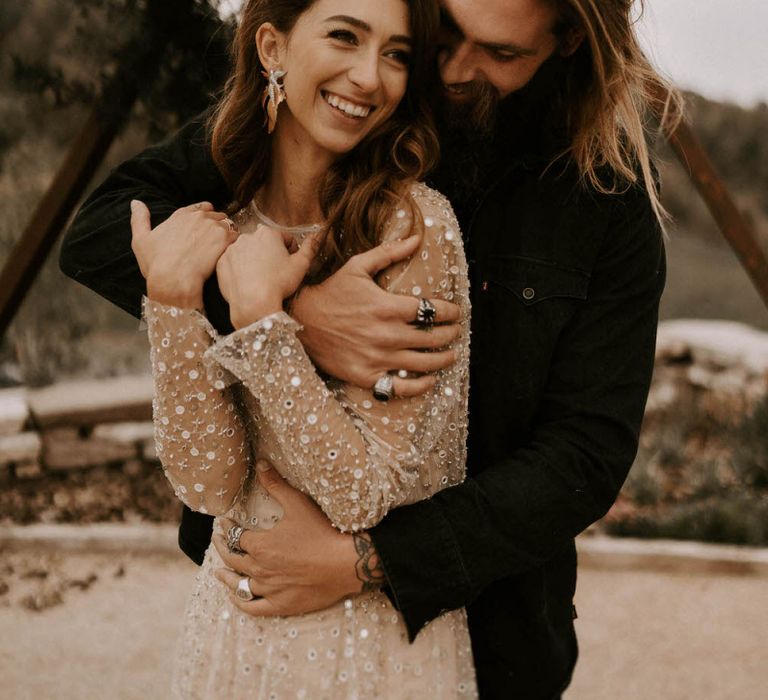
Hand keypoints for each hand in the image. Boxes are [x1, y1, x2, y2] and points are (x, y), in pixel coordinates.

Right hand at [130, 200, 237, 308]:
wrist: (173, 279)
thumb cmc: (156, 264)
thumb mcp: (141, 240)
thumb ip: (139, 219)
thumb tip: (136, 202)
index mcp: (180, 215)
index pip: (200, 207)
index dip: (205, 217)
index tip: (206, 228)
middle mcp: (198, 217)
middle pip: (217, 215)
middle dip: (218, 226)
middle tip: (217, 243)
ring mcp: (213, 226)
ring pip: (229, 224)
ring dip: (229, 234)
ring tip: (226, 249)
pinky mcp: (225, 239)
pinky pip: (237, 236)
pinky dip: (236, 243)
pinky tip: (232, 254)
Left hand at [212, 461, 363, 616]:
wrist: (346, 563)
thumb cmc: (322, 532)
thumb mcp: (297, 503)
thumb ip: (276, 484)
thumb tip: (261, 463)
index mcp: (260, 545)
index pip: (237, 536)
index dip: (229, 529)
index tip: (224, 524)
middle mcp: (260, 568)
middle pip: (233, 559)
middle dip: (223, 548)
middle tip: (219, 541)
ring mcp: (269, 589)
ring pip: (239, 585)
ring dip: (226, 576)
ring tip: (219, 571)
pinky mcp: (281, 605)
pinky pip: (252, 607)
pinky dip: (240, 602)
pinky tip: (235, 597)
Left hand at [216, 226, 318, 328]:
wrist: (253, 303)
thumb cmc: (279, 283)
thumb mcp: (301, 265)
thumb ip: (311, 247)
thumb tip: (318, 236)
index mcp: (268, 233)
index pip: (284, 238)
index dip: (291, 251)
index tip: (289, 264)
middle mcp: (248, 236)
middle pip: (264, 243)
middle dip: (271, 254)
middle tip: (275, 273)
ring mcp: (232, 249)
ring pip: (248, 252)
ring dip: (254, 260)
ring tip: (261, 278)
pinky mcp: (222, 262)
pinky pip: (233, 263)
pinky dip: (240, 269)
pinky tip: (248, 281)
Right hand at [292, 235, 461, 395]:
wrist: (299, 321)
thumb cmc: (330, 292)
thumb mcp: (357, 267)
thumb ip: (388, 253)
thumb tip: (416, 238)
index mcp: (388, 307)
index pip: (432, 311)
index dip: (450, 312)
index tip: (456, 312)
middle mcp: (387, 334)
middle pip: (433, 337)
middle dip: (450, 334)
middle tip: (456, 331)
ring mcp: (377, 358)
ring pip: (423, 363)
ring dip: (443, 359)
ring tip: (452, 355)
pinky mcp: (366, 375)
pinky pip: (400, 387)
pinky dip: (419, 386)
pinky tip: (429, 380)